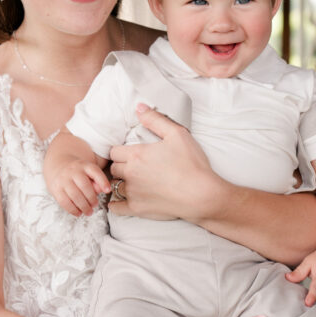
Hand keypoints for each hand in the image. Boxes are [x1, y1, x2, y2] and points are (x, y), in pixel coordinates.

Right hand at [47, 160, 110, 216]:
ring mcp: (63, 180)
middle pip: (84, 186)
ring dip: (84, 206)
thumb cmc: (78, 172)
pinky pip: (64, 202)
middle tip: (95, 205)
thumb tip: (102, 190)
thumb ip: (97, 180)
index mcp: (84, 165)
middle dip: (92, 199)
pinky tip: (79, 213)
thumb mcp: (89, 172)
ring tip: (89, 212)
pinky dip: (73, 210)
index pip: (95, 171)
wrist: (58, 166)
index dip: (103, 181)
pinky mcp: (55, 189)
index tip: (108, 190)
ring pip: (75, 195)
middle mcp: (73, 171)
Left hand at [108, 104, 215, 219]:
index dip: (122, 151)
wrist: (201, 194)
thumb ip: (155, 120)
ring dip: (121, 183)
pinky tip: (121, 200)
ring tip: (133, 182)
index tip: (131, 154)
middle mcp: (130, 174)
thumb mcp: (177, 134)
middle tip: (133, 166)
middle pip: (114, 168)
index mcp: (136, 155)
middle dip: (121, 166)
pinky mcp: (138, 209)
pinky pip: (116, 207)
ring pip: (115, 186)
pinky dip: (116, 204)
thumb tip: (139, 108)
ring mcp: (133, 193)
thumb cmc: (192, 164)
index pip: (114, 151)